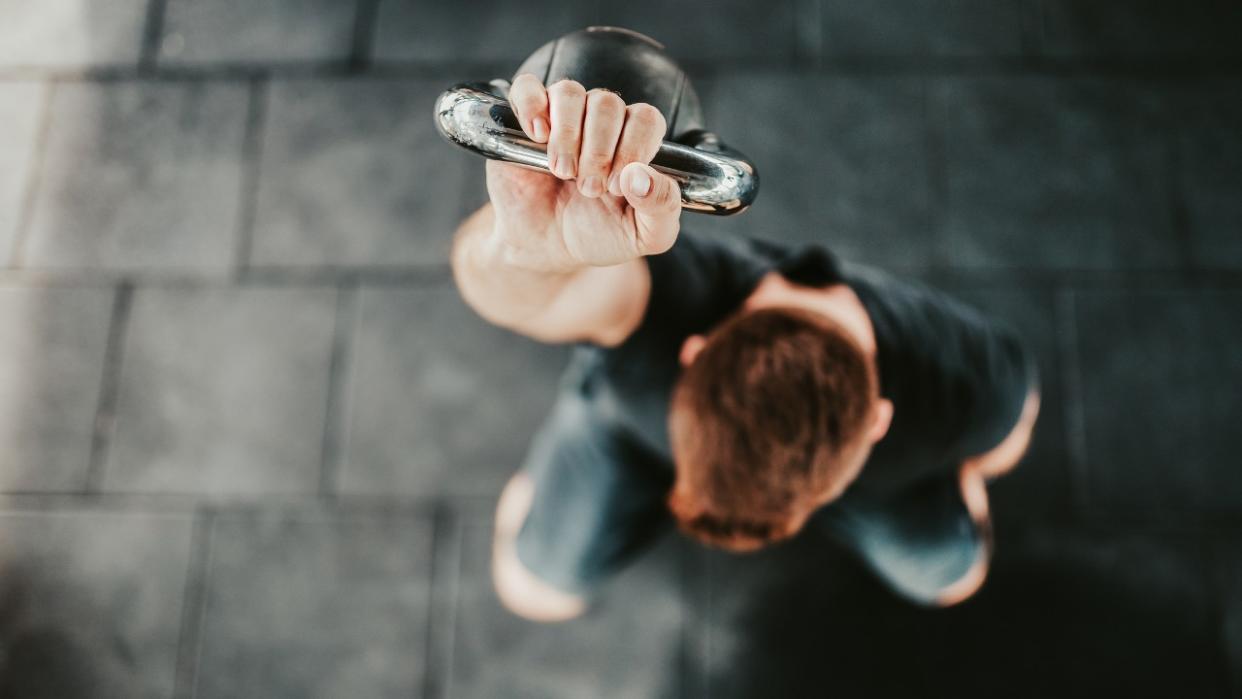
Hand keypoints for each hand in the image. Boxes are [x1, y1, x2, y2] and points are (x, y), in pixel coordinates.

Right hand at [484, 73, 682, 271]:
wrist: (547, 251)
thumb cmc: (599, 236)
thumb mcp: (645, 235)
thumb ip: (662, 207)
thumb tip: (642, 177)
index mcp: (635, 142)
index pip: (645, 118)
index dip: (634, 147)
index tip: (616, 186)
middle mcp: (601, 123)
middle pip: (607, 103)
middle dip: (599, 150)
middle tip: (588, 189)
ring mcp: (562, 118)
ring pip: (570, 93)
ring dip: (567, 134)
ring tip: (562, 171)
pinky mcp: (524, 121)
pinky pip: (527, 87)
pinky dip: (533, 105)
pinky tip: (537, 136)